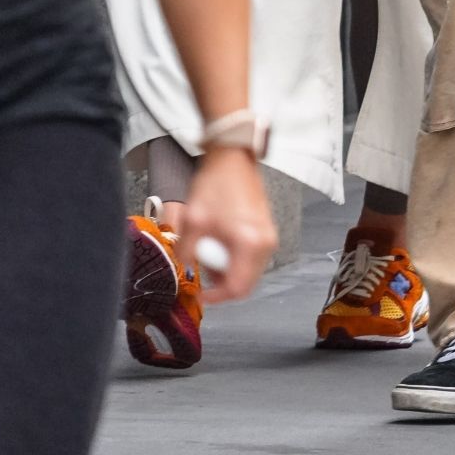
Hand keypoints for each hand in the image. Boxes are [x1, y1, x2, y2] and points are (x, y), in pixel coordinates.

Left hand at [178, 147, 276, 304]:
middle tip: (202, 265)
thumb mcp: (193, 221)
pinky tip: (219, 241)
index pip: (237, 289)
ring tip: (208, 249)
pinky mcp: (266, 230)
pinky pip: (251, 257)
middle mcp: (265, 243)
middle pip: (245, 283)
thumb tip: (185, 270)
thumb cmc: (216, 184)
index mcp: (250, 244)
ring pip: (248, 271)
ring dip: (227, 269)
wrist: (232, 157)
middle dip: (221, 281)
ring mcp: (268, 236)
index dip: (215, 297)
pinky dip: (235, 257)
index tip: (199, 293)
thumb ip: (187, 253)